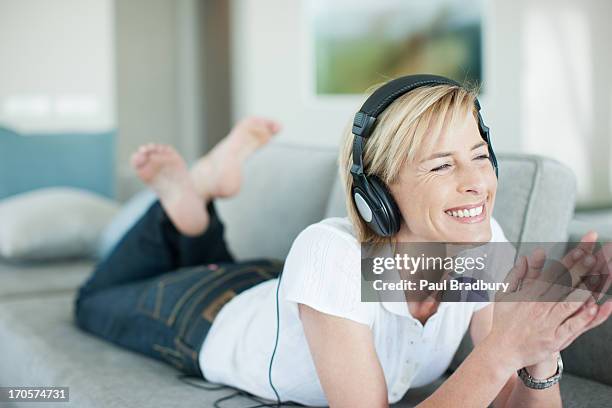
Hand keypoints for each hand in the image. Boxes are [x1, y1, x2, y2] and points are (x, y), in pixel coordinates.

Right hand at [487, 231, 611, 369]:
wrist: (502, 349)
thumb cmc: (504, 321)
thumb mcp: (503, 293)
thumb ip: (516, 273)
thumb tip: (528, 256)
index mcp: (529, 293)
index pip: (553, 273)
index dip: (569, 261)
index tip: (582, 249)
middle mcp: (540, 306)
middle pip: (564, 284)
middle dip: (580, 269)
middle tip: (594, 256)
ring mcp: (548, 322)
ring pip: (570, 303)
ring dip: (585, 289)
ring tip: (600, 276)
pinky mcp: (554, 339)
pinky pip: (571, 326)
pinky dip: (583, 316)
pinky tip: (594, 306)